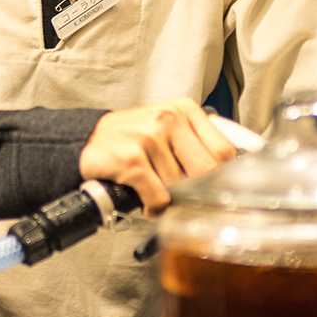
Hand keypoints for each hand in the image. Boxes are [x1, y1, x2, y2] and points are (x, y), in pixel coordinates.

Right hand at [78, 99, 237, 214]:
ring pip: (180, 187)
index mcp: (185, 110)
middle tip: (186, 197)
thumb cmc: (133, 139)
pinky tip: (145, 199)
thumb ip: (198, 145)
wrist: (87, 140)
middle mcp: (169, 119)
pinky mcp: (132, 160)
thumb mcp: (169, 129)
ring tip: (156, 193)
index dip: (221, 177)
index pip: (223, 151)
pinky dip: (154, 207)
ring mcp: (150, 138)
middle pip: (207, 170)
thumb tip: (228, 177)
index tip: (215, 188)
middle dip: (196, 191)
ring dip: (170, 201)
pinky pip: (158, 197)